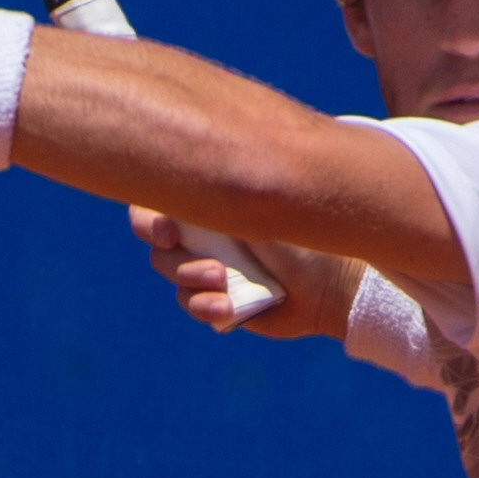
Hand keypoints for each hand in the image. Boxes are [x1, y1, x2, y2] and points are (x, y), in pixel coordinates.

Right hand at [130, 206, 352, 341]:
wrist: (331, 284)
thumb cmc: (302, 233)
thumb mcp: (257, 205)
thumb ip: (215, 190)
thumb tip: (174, 169)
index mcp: (209, 201)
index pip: (155, 201)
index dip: (147, 219)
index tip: (168, 233)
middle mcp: (204, 232)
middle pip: (157, 244)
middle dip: (173, 256)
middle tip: (204, 262)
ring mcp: (209, 268)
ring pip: (171, 274)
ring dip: (190, 278)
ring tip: (222, 282)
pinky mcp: (219, 300)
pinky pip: (192, 304)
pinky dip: (202, 306)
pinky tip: (226, 308)